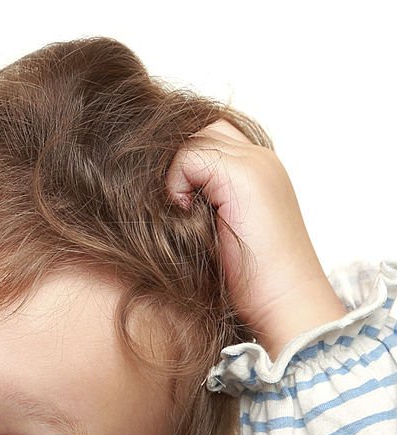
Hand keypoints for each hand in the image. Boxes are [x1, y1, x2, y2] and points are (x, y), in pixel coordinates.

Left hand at [166, 120, 347, 357]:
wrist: (283, 302)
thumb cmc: (246, 282)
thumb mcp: (215, 231)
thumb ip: (199, 200)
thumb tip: (153, 189)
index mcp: (257, 169)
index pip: (208, 136)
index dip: (181, 163)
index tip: (171, 202)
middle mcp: (260, 158)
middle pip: (197, 131)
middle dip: (173, 164)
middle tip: (170, 206)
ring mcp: (255, 162)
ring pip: (191, 139)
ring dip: (174, 175)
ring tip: (180, 214)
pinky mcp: (244, 174)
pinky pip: (189, 155)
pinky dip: (176, 184)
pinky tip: (185, 215)